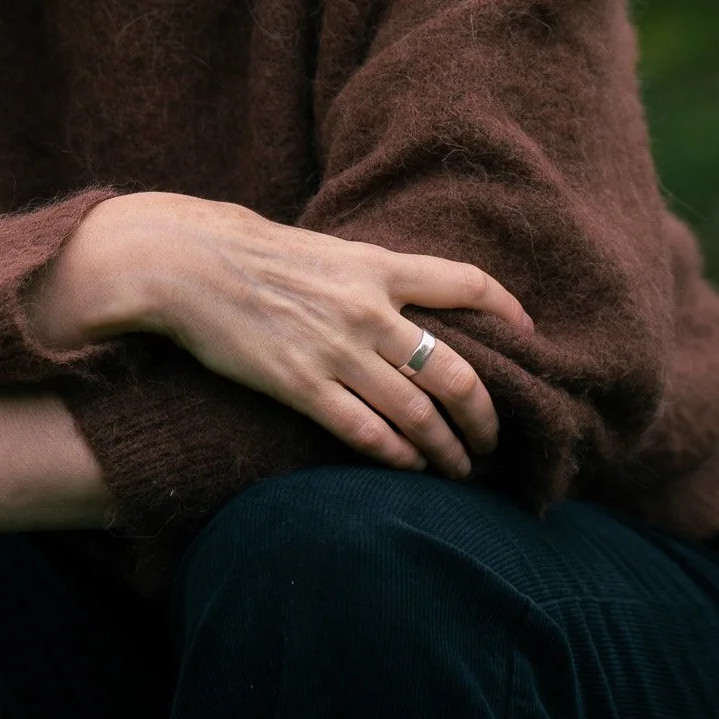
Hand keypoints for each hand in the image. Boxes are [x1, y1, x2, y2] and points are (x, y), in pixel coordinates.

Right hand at [36, 193, 533, 475]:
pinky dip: (398, 457)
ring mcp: (336, 350)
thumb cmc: (256, 254)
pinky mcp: (301, 385)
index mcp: (378, 266)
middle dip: (485, 416)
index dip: (508, 312)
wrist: (189, 262)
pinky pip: (366, 434)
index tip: (530, 338)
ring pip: (418, 414)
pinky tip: (411, 468)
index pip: (466, 285)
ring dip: (447, 449)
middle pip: (456, 372)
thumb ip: (373, 276)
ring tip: (459, 468)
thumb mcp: (328, 250)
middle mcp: (368, 309)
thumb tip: (415, 303)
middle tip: (492, 439)